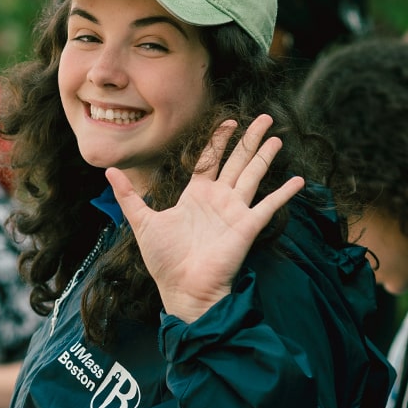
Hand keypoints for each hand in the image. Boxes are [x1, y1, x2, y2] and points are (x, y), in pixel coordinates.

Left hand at [106, 114, 304, 322]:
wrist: (183, 289)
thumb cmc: (165, 261)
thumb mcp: (142, 223)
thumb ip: (129, 196)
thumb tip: (108, 170)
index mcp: (196, 196)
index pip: (210, 160)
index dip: (219, 140)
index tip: (229, 121)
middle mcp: (218, 200)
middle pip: (237, 161)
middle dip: (250, 139)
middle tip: (265, 118)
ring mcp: (234, 212)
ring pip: (253, 175)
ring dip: (265, 156)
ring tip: (277, 138)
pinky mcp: (247, 226)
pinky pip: (269, 205)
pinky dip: (284, 193)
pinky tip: (298, 180)